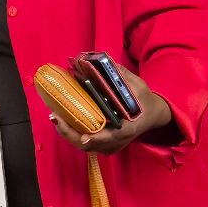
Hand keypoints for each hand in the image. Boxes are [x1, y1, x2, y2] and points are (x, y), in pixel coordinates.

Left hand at [49, 67, 172, 155]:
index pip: (113, 137)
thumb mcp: (136, 85)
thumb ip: (119, 75)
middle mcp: (117, 141)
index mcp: (129, 128)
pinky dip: (71, 131)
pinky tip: (61, 118)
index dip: (97, 139)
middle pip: (90, 144)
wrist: (153, 115)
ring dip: (67, 131)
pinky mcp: (103, 145)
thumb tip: (100, 60)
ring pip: (84, 145)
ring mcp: (109, 146)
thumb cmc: (144, 100)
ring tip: (54, 115)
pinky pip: (84, 141)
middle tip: (55, 116)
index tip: (85, 138)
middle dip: (70, 132)